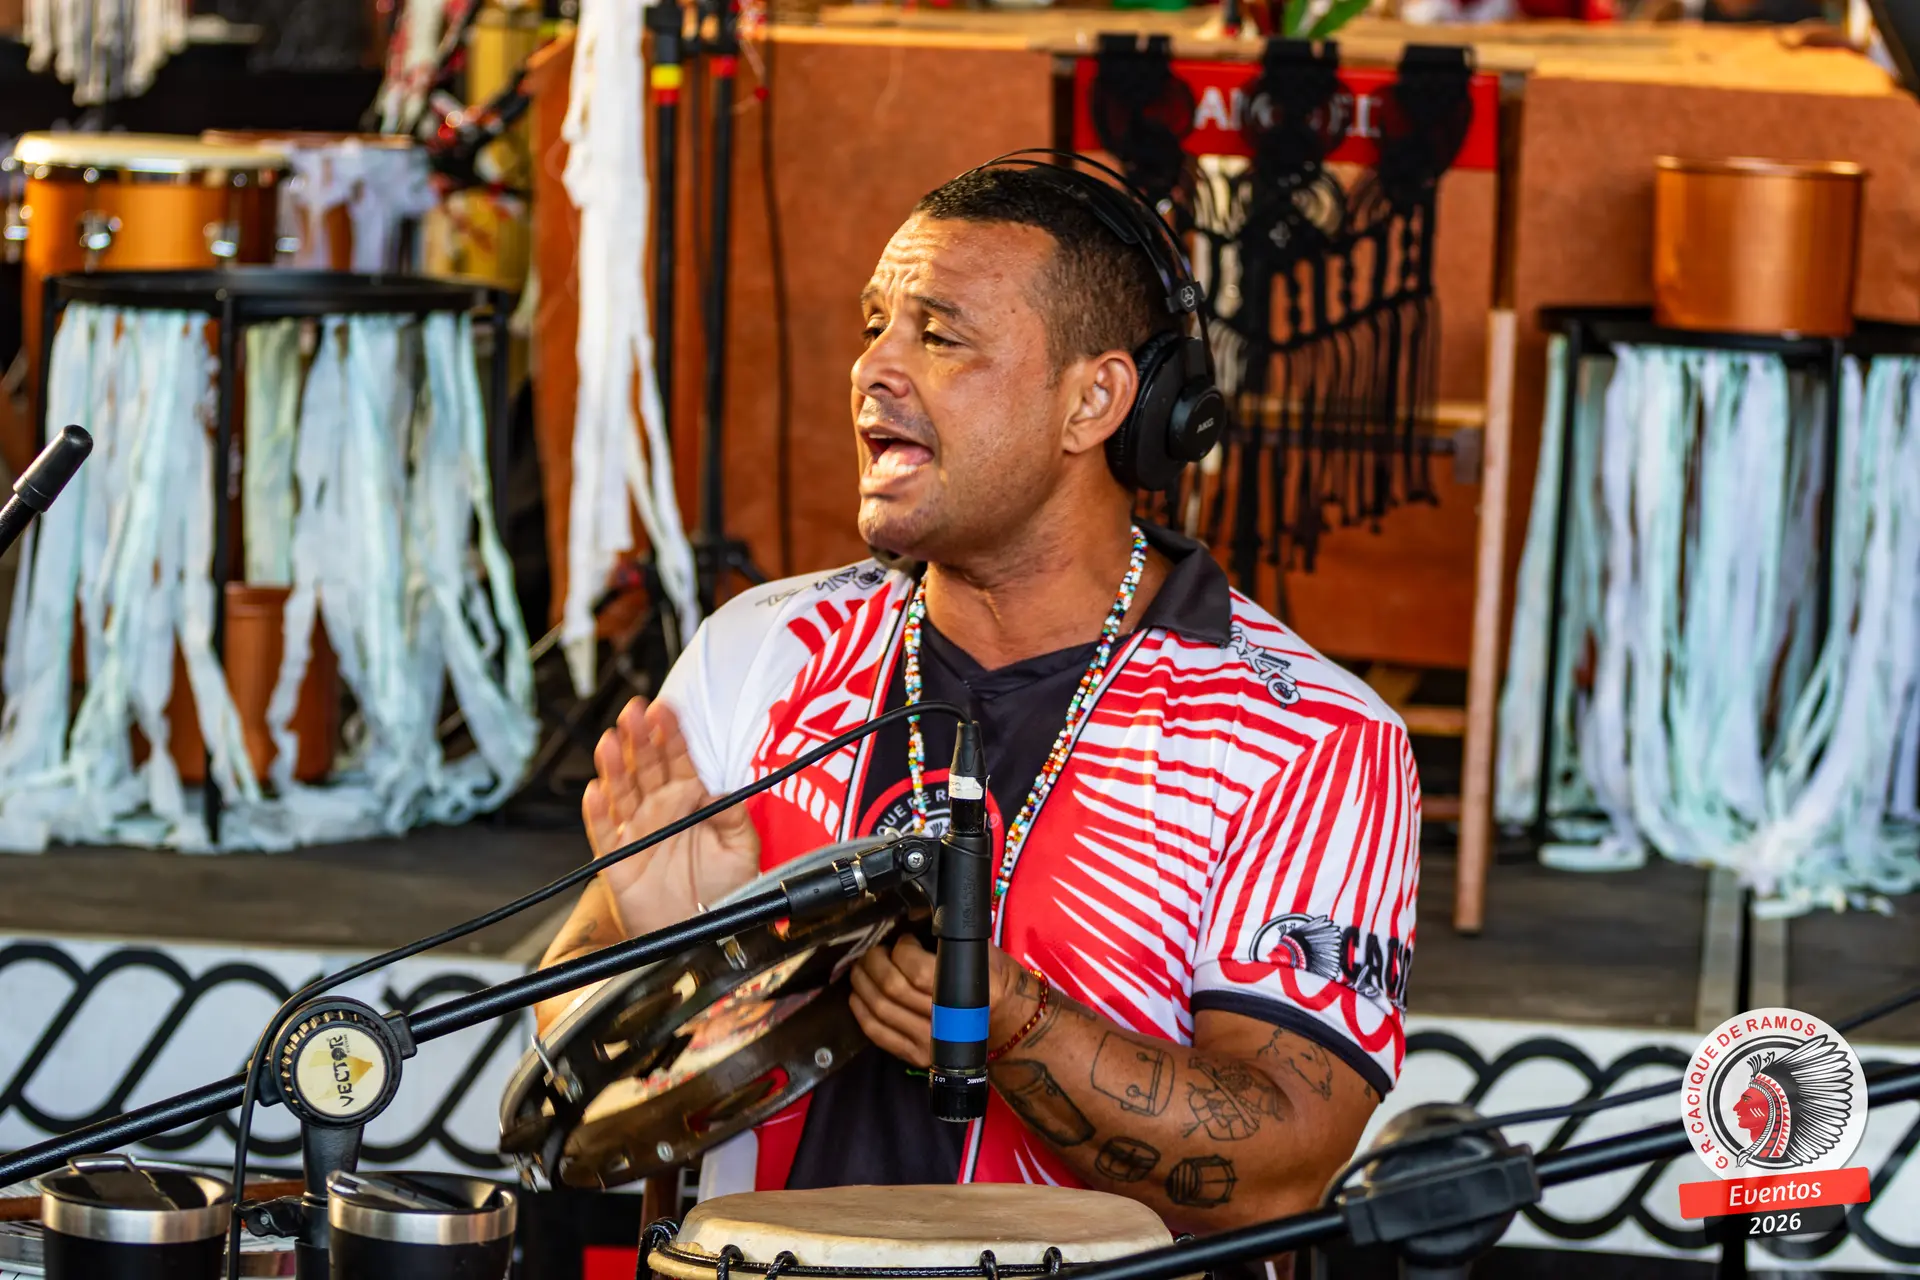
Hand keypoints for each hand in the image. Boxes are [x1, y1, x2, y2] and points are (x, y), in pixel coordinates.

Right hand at [584, 696, 760, 937]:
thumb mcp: (742, 851)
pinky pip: (602, 833)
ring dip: (615, 767)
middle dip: (640, 739)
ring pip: (621, 792)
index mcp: (690, 802)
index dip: (670, 735)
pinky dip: (597, 814)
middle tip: (634, 712)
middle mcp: (660, 810)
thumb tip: (723, 789)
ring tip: (611, 742)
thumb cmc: (723, 891)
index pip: (678, 760)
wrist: (700, 932)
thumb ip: (736, 818)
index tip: (665, 709)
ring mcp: (635, 832)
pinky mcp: (616, 858)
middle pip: (646, 768)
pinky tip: (595, 792)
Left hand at [848, 934, 1020, 1066]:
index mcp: (968, 992)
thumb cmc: (991, 980)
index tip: (904, 940)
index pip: (917, 970)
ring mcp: (931, 1043)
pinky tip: (858, 995)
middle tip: (873, 950)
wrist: (1006, 1024)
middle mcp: (947, 1023)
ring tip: (861, 968)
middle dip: (874, 963)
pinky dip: (861, 1012)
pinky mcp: (917, 1057)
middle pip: (893, 988)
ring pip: (880, 1009)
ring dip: (863, 984)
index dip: (901, 949)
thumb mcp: (981, 952)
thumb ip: (948, 938)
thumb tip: (911, 915)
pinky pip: (878, 1034)